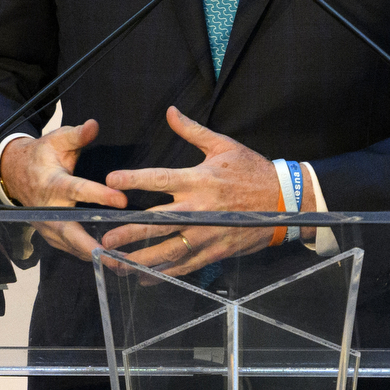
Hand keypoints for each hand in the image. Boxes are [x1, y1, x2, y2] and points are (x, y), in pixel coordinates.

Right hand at [0, 119, 127, 260]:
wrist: (16, 174)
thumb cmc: (43, 155)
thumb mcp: (56, 140)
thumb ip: (77, 134)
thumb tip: (94, 125)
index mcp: (53, 183)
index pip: (78, 190)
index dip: (100, 196)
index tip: (122, 201)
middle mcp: (49, 208)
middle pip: (70, 231)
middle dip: (91, 244)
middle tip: (114, 254)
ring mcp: (47, 225)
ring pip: (70, 245)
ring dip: (92, 256)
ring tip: (118, 263)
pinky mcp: (50, 234)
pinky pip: (68, 248)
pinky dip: (86, 256)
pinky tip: (107, 261)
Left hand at [98, 107, 297, 276]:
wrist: (285, 201)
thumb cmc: (252, 170)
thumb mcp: (223, 146)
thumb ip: (192, 131)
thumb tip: (171, 112)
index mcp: (199, 179)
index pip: (159, 179)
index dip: (133, 180)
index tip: (110, 181)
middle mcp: (200, 208)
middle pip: (157, 222)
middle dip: (129, 232)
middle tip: (104, 239)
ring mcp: (207, 233)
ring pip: (167, 250)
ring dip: (140, 258)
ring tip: (115, 262)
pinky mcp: (216, 251)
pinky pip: (185, 265)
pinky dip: (163, 274)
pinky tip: (144, 278)